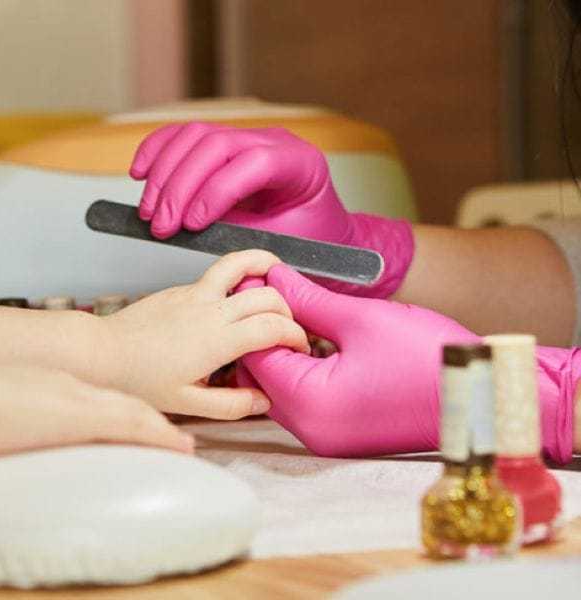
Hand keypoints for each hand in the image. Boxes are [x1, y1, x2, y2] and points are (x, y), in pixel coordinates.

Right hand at [0, 361, 194, 459]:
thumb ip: (2, 411)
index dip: (121, 408)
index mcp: (47, 384)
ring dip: (162, 428)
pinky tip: (183, 446)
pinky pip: (132, 425)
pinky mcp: (78, 416)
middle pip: (122, 401)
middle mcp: (68, 386)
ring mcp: (75, 399)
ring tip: (185, 443)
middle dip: (150, 415)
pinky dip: (161, 436)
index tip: (137, 419)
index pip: (95, 397)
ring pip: (134, 411)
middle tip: (175, 431)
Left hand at [101, 250, 308, 419]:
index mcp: (217, 340)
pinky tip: (238, 297)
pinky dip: (239, 277)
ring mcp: (194, 294)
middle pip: (267, 294)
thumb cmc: (138, 379)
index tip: (299, 347)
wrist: (100, 353)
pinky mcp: (181, 289)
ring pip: (241, 265)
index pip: (273, 326)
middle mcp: (210, 310)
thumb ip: (232, 405)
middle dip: (289, 308)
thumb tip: (264, 401)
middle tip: (292, 325)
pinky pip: (218, 274)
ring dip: (266, 266)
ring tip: (280, 277)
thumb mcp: (188, 404)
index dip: (296, 334)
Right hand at [130, 122, 412, 297]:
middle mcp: (273, 141)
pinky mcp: (223, 142)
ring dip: (163, 173)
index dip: (217, 190)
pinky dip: (158, 151)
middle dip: (180, 186)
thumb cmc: (310, 241)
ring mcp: (246, 136)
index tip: (193, 224)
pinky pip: (184, 136)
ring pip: (194, 136)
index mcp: (301, 163)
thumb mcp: (285, 245)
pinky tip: (141, 175)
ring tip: (149, 212)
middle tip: (161, 225)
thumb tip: (199, 240)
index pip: (252, 162)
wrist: (320, 232)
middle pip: (216, 143)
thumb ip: (245, 238)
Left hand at [238, 264, 476, 456]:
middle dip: (266, 334)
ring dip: (285, 352)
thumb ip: (308, 300)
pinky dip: (304, 370)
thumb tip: (274, 280)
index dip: (253, 313)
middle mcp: (311, 430)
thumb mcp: (362, 318)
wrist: (484, 397)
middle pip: (261, 375)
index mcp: (311, 404)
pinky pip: (304, 400)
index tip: (258, 281)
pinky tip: (323, 342)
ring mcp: (326, 437)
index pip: (254, 355)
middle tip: (281, 294)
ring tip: (306, 314)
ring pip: (280, 388)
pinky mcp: (339, 436)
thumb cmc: (431, 358)